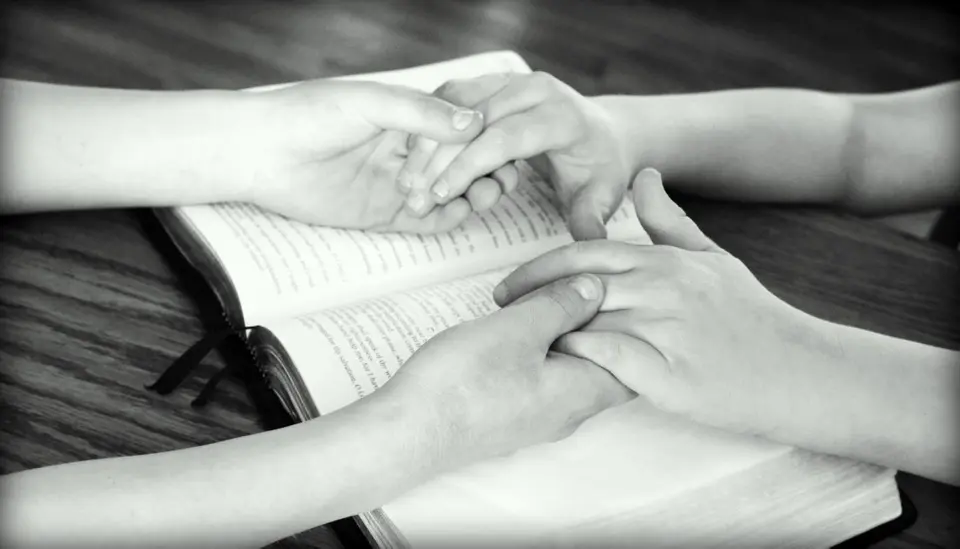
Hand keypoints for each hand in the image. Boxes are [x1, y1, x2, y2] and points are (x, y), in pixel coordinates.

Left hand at [241, 79, 484, 232]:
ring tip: (485, 195)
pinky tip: (460, 212)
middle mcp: (408, 151)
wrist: (261, 153)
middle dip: (486, 171)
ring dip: (472, 195)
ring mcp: (398, 184)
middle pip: (462, 164)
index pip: (460, 130)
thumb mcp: (371, 103)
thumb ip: (421, 114)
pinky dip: (448, 219)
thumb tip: (474, 123)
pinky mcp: (383, 214)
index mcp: (407, 117)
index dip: (485, 140)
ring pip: (450, 194)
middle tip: (503, 177)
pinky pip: (426, 222)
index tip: (504, 146)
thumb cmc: (309, 114)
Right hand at [376, 273, 633, 464]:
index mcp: (582, 392)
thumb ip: (563, 305)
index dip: (629, 320)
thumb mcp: (519, 328)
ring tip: (542, 301)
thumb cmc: (464, 382)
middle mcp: (569, 413)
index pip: (634, 360)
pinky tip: (517, 328)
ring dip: (563, 335)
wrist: (409, 431)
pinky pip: (544, 381)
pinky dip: (541, 351)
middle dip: (595, 323)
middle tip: (576, 287)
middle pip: (603, 363)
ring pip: (571, 371)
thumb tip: (595, 289)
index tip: (612, 286)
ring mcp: (539, 419)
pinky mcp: (511, 417)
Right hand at [397, 72, 630, 239]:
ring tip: (407, 181)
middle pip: (472, 120)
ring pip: (455, 104)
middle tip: (412, 195)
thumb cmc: (599, 167)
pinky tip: (413, 160)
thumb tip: (589, 240)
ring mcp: (512, 81)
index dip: (467, 166)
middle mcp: (535, 90)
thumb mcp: (602, 195)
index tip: (440, 195)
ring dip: (426, 142)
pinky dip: (429, 127)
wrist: (602, 132)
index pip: (504, 138)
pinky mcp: (494, 82)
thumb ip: (591, 218)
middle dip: (437, 158)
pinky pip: (451, 99)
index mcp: (561, 115)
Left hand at [492, 169, 833, 437]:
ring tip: (512, 347)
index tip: (508, 286)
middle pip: (572, 285)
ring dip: (544, 333)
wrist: (800, 370)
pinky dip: (576, 362)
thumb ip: (670, 220)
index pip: (582, 255)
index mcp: (663, 260)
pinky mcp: (670, 374)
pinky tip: (555, 371)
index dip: (536, 270)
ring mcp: (666, 329)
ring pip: (584, 321)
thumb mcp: (712, 258)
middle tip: (496, 313)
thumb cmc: (751, 316)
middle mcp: (661, 288)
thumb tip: (643, 176)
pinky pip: (607, 361)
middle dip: (526, 298)